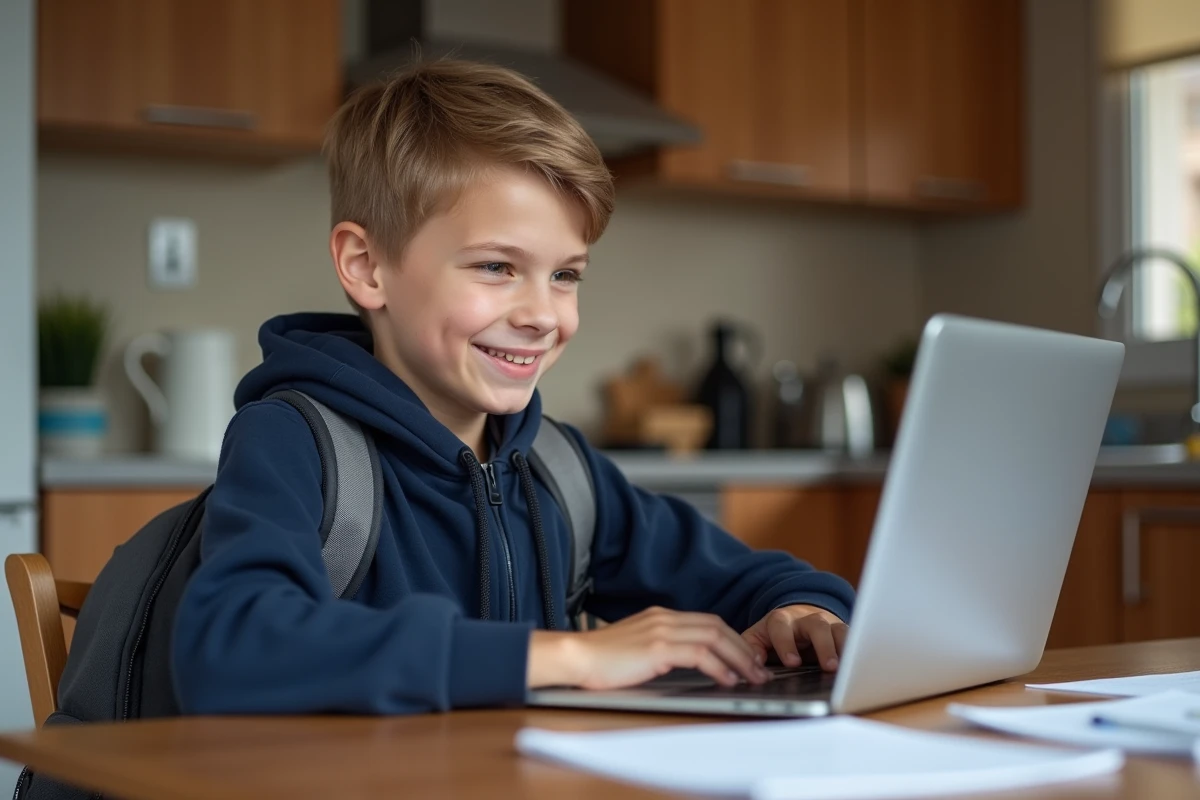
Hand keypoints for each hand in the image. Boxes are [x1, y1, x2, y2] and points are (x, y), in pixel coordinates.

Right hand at [527, 606, 771, 689]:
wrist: (575, 657)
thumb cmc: (600, 660)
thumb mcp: (635, 648)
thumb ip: (659, 649)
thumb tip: (684, 664)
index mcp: (660, 616)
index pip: (707, 622)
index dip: (732, 639)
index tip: (746, 657)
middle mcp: (664, 618)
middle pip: (717, 626)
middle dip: (743, 648)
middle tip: (759, 668)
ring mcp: (661, 630)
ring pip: (714, 638)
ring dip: (738, 658)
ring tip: (752, 676)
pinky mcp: (657, 648)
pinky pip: (700, 654)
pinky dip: (719, 666)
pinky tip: (727, 680)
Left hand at [741, 605, 847, 671]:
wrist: (796, 618)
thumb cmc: (775, 635)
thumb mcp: (758, 638)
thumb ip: (752, 649)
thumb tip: (751, 667)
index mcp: (781, 620)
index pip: (781, 626)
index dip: (786, 643)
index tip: (792, 663)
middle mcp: (806, 619)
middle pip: (816, 625)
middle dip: (823, 646)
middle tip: (828, 667)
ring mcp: (827, 624)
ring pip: (838, 630)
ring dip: (844, 648)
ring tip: (847, 669)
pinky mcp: (842, 633)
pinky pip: (853, 638)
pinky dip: (856, 652)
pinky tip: (859, 667)